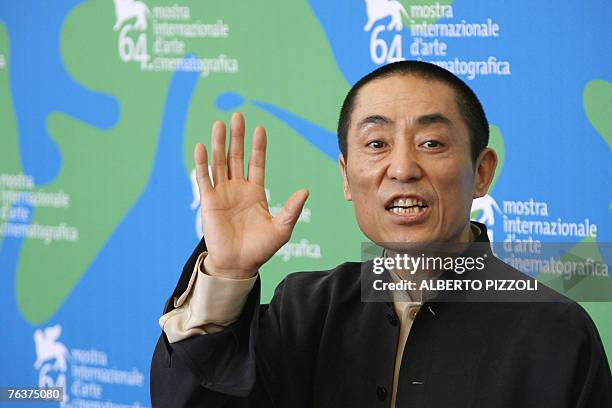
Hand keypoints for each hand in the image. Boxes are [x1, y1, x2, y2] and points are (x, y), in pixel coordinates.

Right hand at [194, 112, 308, 278]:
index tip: (260, 129)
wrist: (238, 265)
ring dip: (219, 144)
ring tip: (220, 124)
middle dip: (237, 137)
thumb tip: (305, 191)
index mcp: (255, 192)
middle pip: (236, 157)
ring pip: (219, 163)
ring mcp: (222, 194)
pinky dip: (202, 163)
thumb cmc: (261, 249)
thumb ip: (291, 209)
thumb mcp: (282, 228)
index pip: (256, 163)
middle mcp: (237, 189)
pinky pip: (204, 179)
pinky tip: (202, 146)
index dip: (258, 147)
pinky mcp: (208, 202)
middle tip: (237, 115)